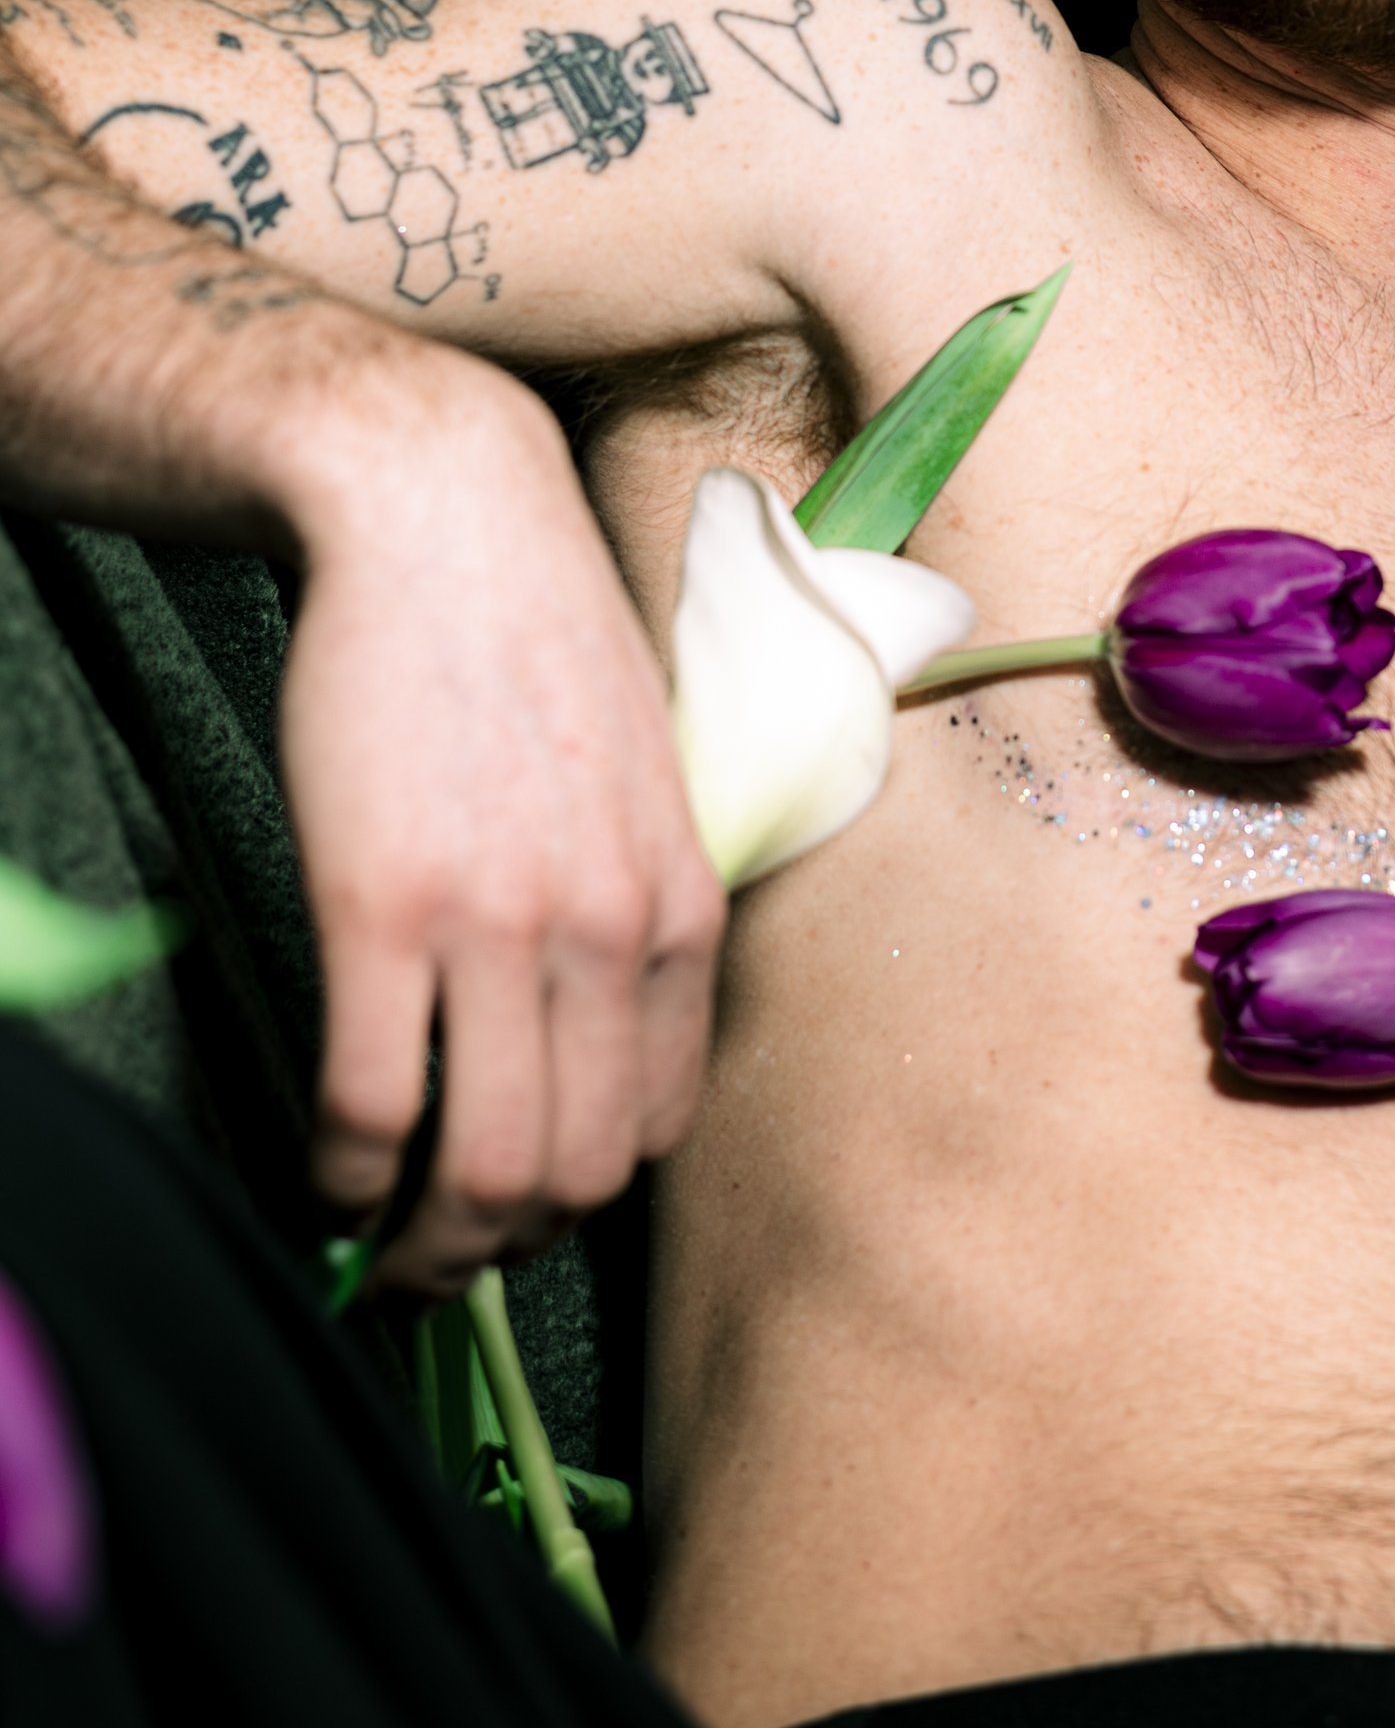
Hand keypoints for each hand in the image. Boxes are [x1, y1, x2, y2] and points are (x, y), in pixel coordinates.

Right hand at [273, 344, 725, 1289]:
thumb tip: (598, 1033)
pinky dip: (346, 1178)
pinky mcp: (382, 908)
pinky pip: (372, 1109)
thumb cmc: (534, 642)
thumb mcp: (641, 778)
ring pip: (485, 1168)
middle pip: (577, 1173)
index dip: (586, 1194)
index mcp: (680, 903)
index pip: (659, 1126)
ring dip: (427, 1243)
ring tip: (382, 1243)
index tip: (527, 1206)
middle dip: (506, 1245)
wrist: (442, 521)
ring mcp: (498, 922)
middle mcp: (608, 928)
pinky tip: (330, 1174)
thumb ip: (636, 901)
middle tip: (442, 1256)